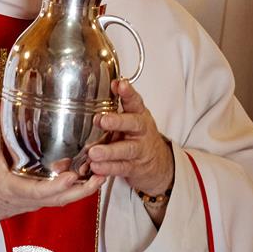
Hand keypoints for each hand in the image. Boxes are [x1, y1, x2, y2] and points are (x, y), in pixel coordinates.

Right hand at [0, 97, 102, 225]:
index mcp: (16, 190)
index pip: (40, 192)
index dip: (58, 185)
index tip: (72, 176)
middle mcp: (29, 200)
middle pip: (62, 200)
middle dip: (84, 190)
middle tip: (101, 174)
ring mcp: (34, 202)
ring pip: (63, 200)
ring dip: (82, 189)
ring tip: (101, 173)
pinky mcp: (35, 201)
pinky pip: (58, 197)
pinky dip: (72, 189)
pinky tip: (83, 176)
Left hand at [88, 79, 174, 198]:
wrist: (158, 163)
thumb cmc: (138, 136)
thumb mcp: (132, 118)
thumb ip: (121, 104)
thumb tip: (111, 83)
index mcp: (139, 116)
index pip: (135, 101)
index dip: (128, 93)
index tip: (120, 85)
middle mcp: (141, 131)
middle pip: (133, 124)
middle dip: (117, 122)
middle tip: (102, 120)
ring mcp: (139, 150)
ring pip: (126, 149)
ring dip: (109, 151)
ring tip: (94, 152)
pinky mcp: (134, 168)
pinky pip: (121, 168)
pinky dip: (107, 168)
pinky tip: (96, 166)